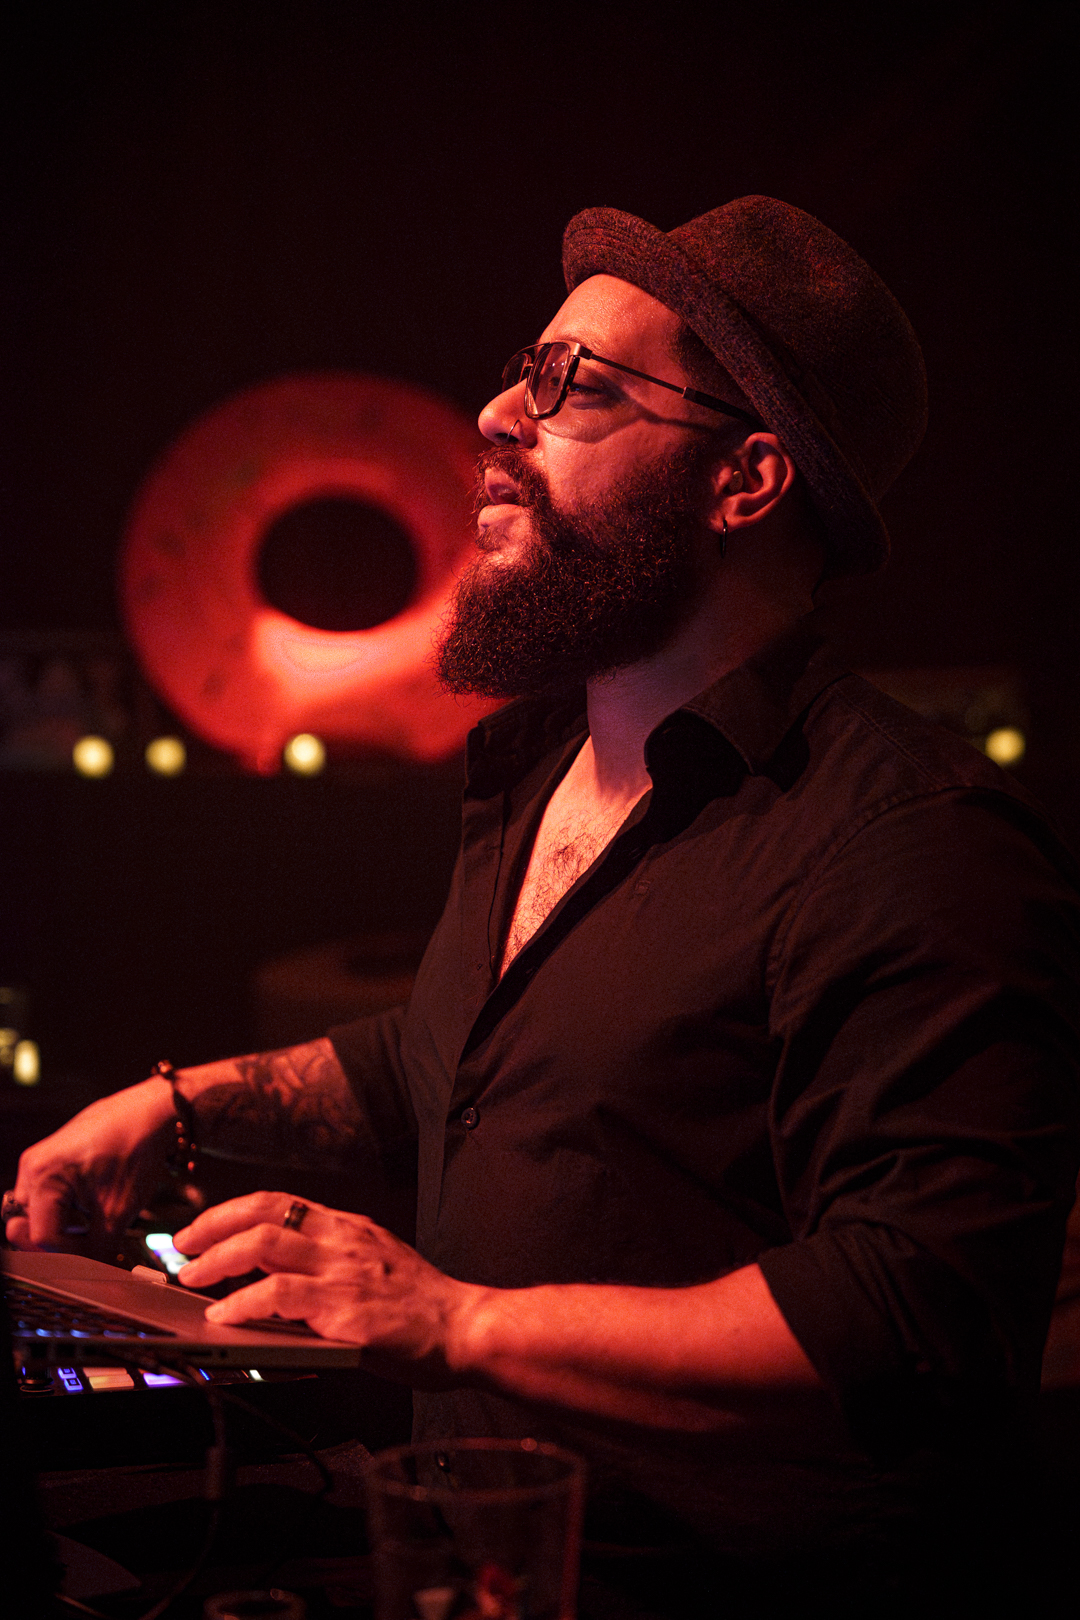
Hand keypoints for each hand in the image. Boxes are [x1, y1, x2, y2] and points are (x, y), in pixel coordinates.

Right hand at [5, 1077, 177, 1252]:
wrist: (153, 1112)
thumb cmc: (138, 1147)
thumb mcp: (118, 1210)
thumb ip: (96, 1248)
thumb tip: (88, 1274)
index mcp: (43, 1176)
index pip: (41, 1236)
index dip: (69, 1252)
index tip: (94, 1254)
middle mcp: (33, 1167)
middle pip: (30, 1226)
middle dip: (59, 1240)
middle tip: (88, 1243)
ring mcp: (39, 1161)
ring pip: (36, 1214)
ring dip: (61, 1226)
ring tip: (91, 1224)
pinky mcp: (51, 1160)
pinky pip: (45, 1197)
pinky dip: (64, 1210)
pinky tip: (90, 1207)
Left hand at [173, 1192, 486, 1387]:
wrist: (464, 1327)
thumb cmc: (422, 1306)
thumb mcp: (376, 1263)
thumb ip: (332, 1260)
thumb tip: (276, 1272)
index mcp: (349, 1227)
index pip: (278, 1202)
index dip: (232, 1212)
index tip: (201, 1229)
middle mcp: (342, 1239)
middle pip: (263, 1215)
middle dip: (213, 1228)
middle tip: (182, 1250)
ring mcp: (342, 1271)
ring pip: (264, 1246)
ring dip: (218, 1261)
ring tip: (192, 1278)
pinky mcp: (343, 1308)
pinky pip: (280, 1296)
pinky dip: (244, 1302)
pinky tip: (225, 1316)